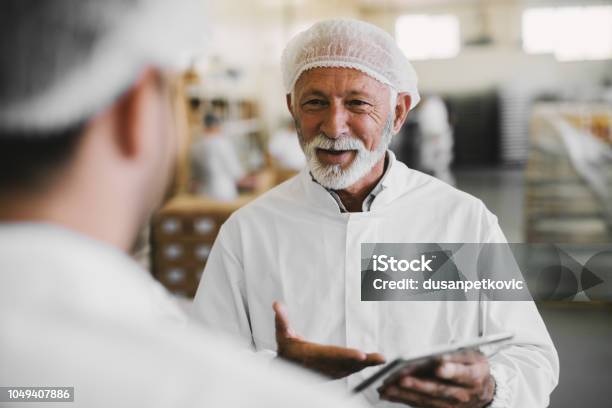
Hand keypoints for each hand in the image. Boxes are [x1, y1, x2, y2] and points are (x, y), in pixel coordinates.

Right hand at [273, 301, 384, 378]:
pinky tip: (375, 361)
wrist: (287, 369)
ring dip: (368, 364)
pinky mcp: (335, 373)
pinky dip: (364, 366)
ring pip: (351, 368)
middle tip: (380, 358)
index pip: (331, 355)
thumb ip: (281, 319)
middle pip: (346, 364)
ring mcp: (330, 372)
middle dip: (364, 362)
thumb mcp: (282, 333)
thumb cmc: (286, 349)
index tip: (361, 355)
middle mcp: (323, 366)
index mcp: (311, 356)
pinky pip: (351, 369)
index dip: (346, 356)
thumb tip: (277, 304)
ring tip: (382, 359)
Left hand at [378, 350, 494, 407]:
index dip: (450, 371)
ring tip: (387, 386)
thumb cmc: (474, 367)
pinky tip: (388, 393)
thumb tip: (435, 357)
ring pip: (425, 400)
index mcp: (475, 377)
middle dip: (418, 384)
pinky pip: (419, 404)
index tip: (438, 367)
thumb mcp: (472, 356)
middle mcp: (464, 394)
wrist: (483, 391)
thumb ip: (455, 355)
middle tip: (401, 378)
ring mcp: (452, 405)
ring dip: (404, 394)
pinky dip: (403, 399)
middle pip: (439, 389)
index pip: (462, 374)